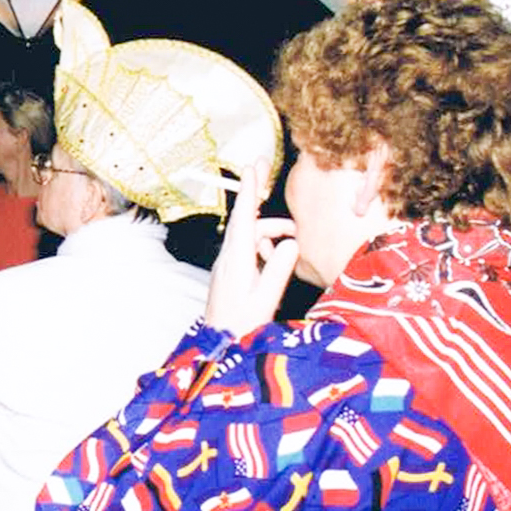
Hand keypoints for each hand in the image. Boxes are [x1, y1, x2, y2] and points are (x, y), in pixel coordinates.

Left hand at [203, 165, 298, 339]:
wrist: (218, 344)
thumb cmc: (241, 325)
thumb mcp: (265, 299)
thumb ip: (278, 269)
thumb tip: (291, 242)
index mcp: (237, 259)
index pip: (245, 218)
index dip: (250, 190)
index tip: (253, 166)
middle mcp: (228, 256)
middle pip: (247, 219)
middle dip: (261, 202)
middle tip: (273, 186)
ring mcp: (228, 263)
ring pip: (251, 235)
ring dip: (271, 233)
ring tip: (292, 246)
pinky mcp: (231, 271)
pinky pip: (249, 248)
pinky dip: (265, 247)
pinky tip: (276, 261)